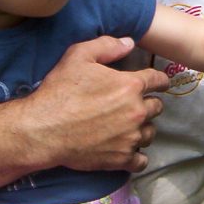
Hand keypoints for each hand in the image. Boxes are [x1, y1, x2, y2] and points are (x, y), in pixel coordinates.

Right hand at [29, 36, 169, 173]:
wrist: (44, 129)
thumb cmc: (60, 91)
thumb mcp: (79, 56)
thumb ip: (107, 45)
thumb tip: (130, 42)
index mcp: (131, 86)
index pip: (158, 80)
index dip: (159, 80)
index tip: (158, 83)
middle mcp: (136, 112)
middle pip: (157, 107)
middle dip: (148, 103)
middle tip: (134, 104)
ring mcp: (130, 137)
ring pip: (150, 132)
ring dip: (143, 128)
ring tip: (129, 127)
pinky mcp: (121, 159)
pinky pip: (141, 160)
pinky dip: (137, 156)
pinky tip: (128, 150)